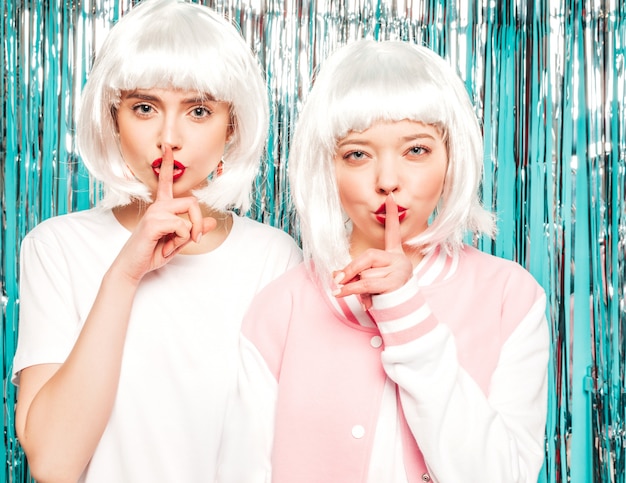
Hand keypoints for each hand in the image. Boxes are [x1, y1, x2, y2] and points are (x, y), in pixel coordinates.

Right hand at [114, 145, 216, 282]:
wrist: (133, 268)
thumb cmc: (152, 253)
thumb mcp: (178, 242)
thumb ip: (194, 231)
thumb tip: (211, 221)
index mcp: (162, 207)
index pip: (165, 181)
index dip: (167, 164)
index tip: (167, 148)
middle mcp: (158, 206)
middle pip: (193, 201)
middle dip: (199, 221)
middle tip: (195, 239)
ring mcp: (155, 213)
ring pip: (189, 214)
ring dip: (188, 234)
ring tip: (173, 246)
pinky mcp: (153, 223)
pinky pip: (182, 226)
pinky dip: (181, 240)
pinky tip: (167, 247)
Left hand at [332, 194, 412, 309]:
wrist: (404, 316)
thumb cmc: (385, 298)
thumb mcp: (368, 283)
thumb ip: (355, 275)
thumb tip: (335, 276)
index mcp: (395, 255)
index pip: (393, 232)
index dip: (392, 215)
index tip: (391, 197)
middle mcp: (399, 260)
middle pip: (367, 257)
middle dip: (351, 270)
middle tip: (338, 281)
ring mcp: (400, 271)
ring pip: (365, 273)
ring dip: (356, 287)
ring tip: (362, 297)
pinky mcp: (395, 283)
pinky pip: (366, 283)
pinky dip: (350, 290)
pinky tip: (339, 293)